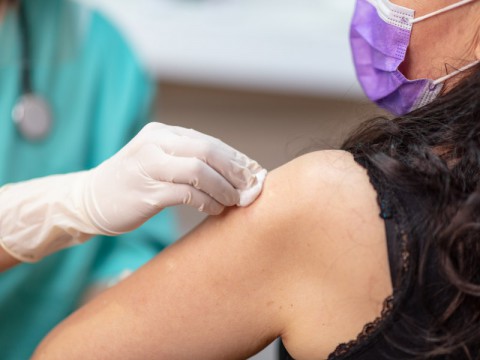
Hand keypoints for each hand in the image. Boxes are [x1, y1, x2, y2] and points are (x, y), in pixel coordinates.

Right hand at [83, 122, 264, 234]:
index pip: (209, 142)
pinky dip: (207, 202)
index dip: (236, 158)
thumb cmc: (134, 182)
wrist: (89, 200)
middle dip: (235, 171)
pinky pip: (186, 194)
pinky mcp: (145, 191)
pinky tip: (215, 209)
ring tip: (235, 201)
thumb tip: (235, 173)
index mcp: (162, 133)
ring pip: (199, 171)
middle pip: (208, 151)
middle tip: (251, 188)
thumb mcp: (159, 160)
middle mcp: (155, 143)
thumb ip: (189, 161)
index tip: (255, 173)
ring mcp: (148, 165)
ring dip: (224, 188)